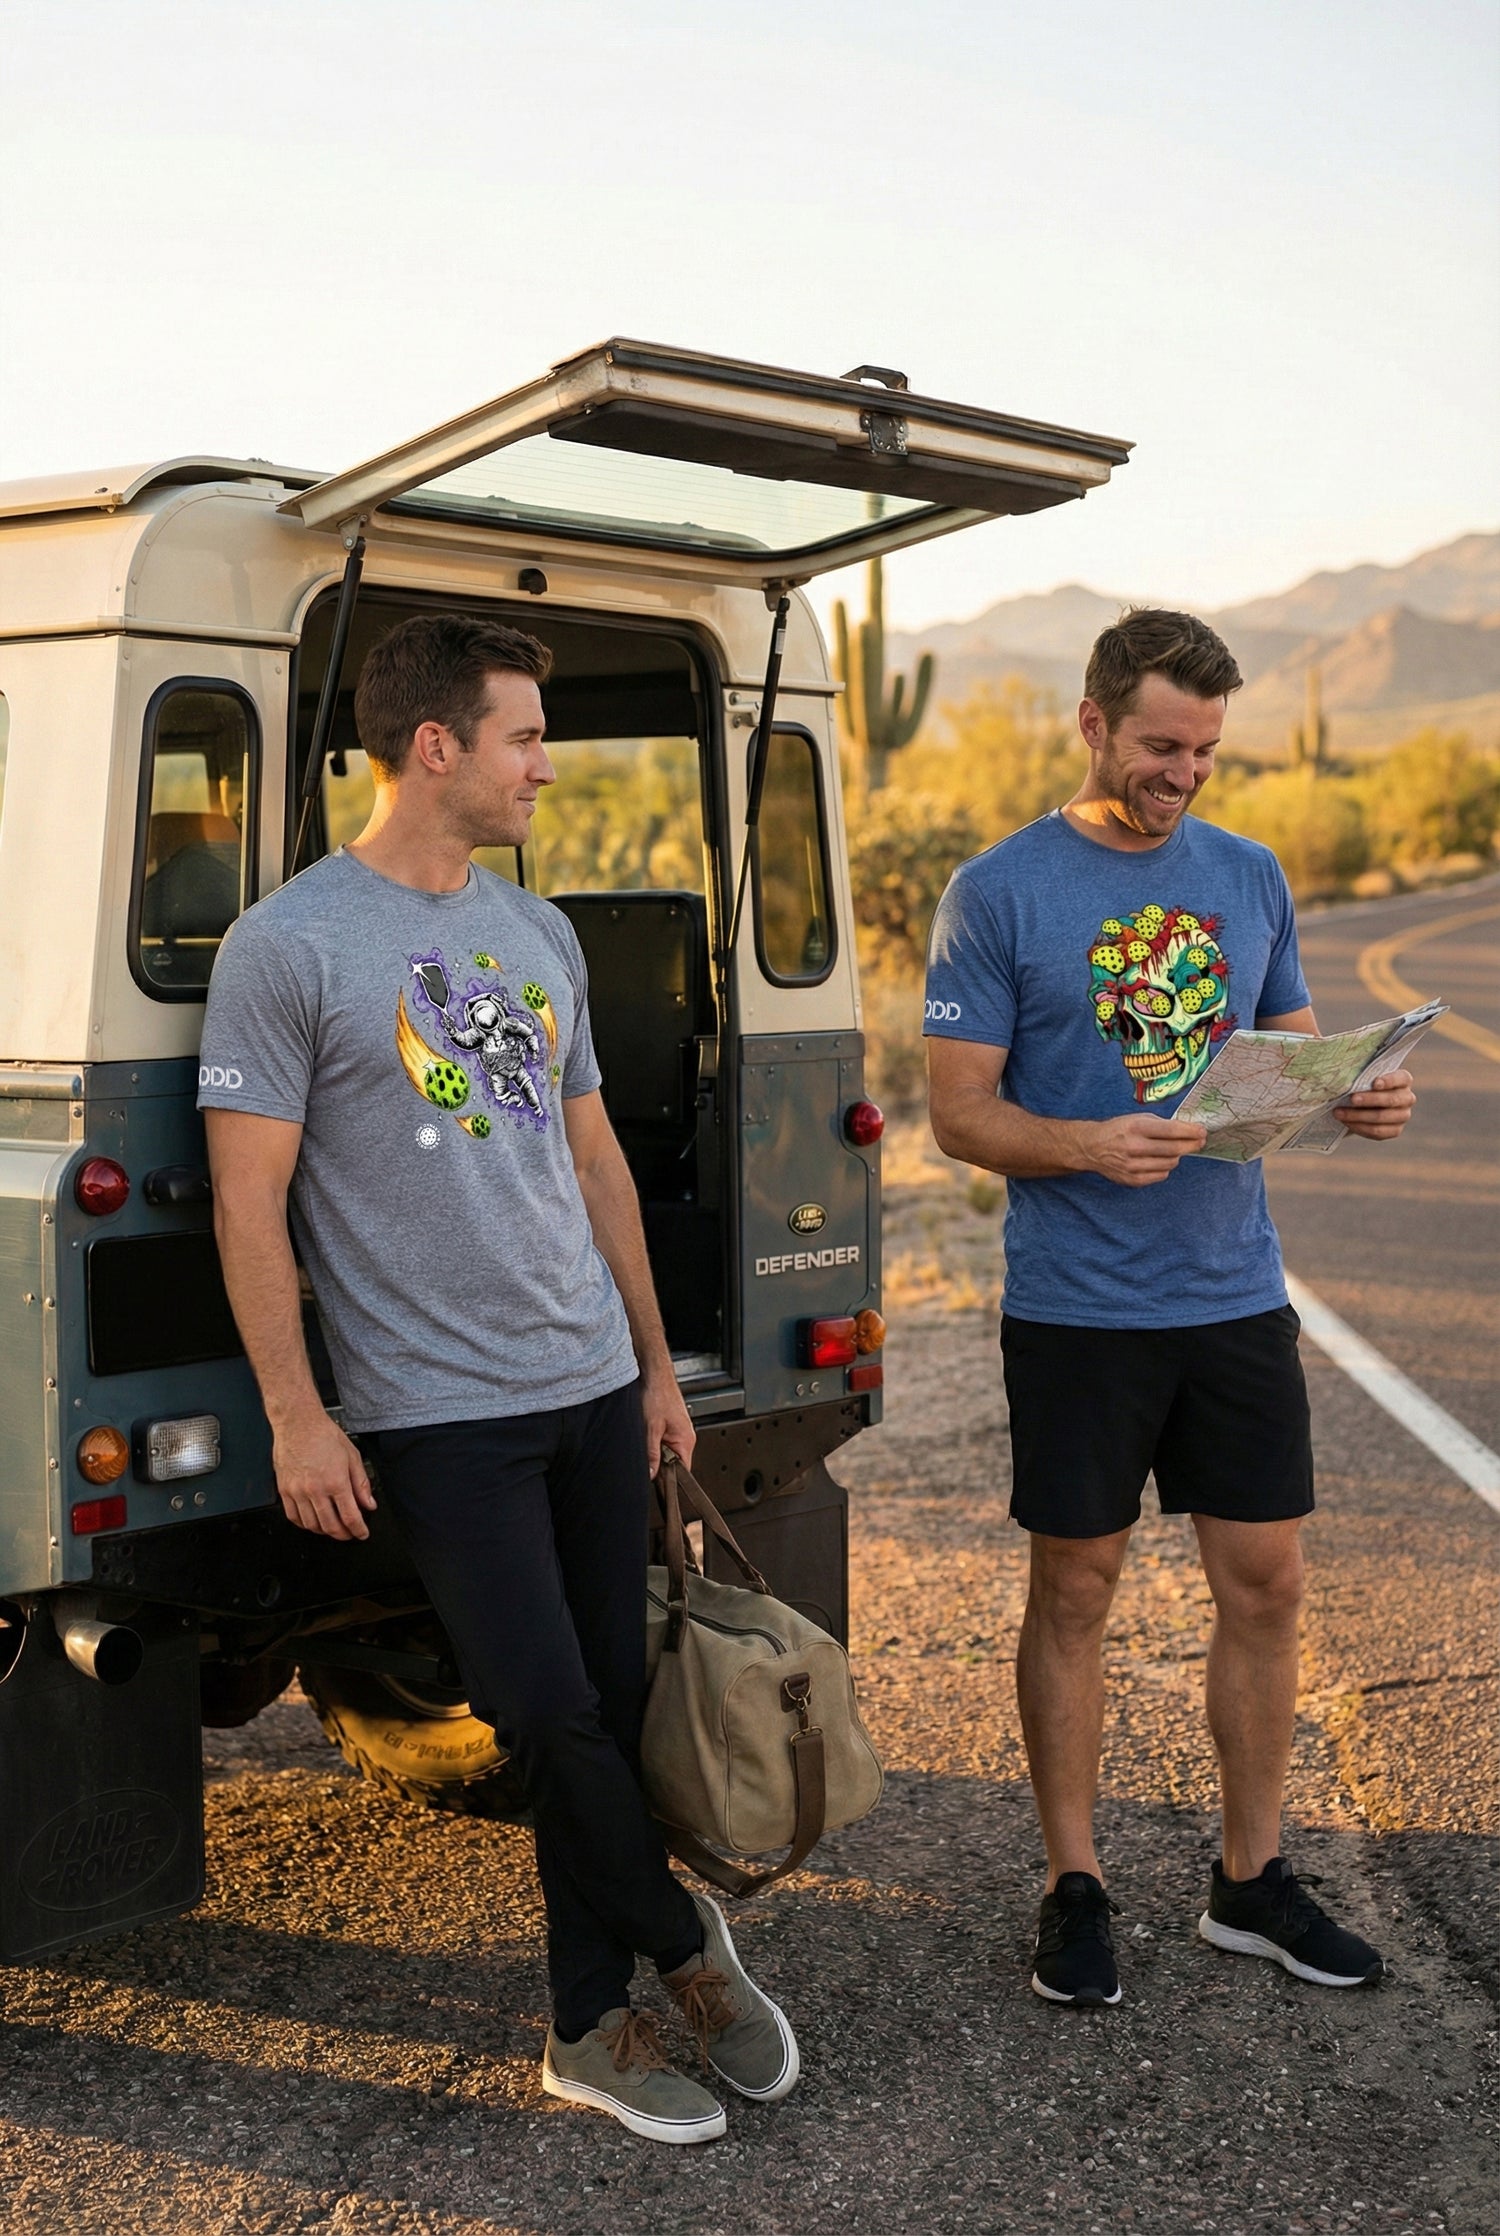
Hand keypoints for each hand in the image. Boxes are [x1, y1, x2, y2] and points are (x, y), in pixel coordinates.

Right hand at [270, 1408, 376, 1539]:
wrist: (298, 1423)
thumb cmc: (324, 1435)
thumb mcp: (352, 1456)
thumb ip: (362, 1484)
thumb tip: (369, 1504)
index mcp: (335, 1481)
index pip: (350, 1517)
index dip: (358, 1530)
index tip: (362, 1534)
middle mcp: (315, 1489)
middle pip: (330, 1526)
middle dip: (343, 1535)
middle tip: (349, 1534)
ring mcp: (297, 1491)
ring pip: (311, 1525)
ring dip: (324, 1532)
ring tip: (332, 1528)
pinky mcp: (284, 1490)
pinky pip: (293, 1517)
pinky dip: (304, 1524)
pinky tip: (312, 1522)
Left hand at [641, 1364, 695, 1475]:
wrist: (654, 1373)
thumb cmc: (657, 1394)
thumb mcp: (650, 1428)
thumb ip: (651, 1453)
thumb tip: (651, 1474)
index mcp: (686, 1440)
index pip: (683, 1472)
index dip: (669, 1480)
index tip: (656, 1484)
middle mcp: (685, 1436)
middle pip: (673, 1463)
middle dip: (659, 1464)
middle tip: (646, 1460)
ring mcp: (678, 1430)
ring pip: (666, 1452)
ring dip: (655, 1451)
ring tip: (646, 1439)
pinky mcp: (670, 1425)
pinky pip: (663, 1441)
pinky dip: (653, 1441)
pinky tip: (646, 1433)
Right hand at [1082, 1112, 1207, 1186]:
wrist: (1093, 1148)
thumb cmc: (1118, 1130)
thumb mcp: (1137, 1119)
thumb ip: (1162, 1125)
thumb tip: (1189, 1130)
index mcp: (1136, 1127)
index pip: (1172, 1130)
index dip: (1191, 1131)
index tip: (1202, 1131)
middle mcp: (1134, 1147)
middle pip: (1174, 1149)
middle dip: (1192, 1145)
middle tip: (1200, 1142)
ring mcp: (1133, 1166)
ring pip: (1170, 1164)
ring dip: (1176, 1156)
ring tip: (1171, 1150)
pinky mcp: (1133, 1180)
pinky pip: (1161, 1175)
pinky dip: (1164, 1168)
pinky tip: (1158, 1160)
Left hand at [1334, 1068, 1415, 1139]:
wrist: (1362, 1104)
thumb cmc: (1363, 1085)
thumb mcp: (1364, 1078)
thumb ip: (1361, 1078)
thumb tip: (1345, 1081)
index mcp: (1403, 1080)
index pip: (1401, 1079)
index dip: (1389, 1081)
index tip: (1374, 1083)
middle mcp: (1407, 1098)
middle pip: (1391, 1100)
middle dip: (1369, 1099)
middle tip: (1352, 1099)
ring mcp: (1403, 1115)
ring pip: (1382, 1117)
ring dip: (1358, 1115)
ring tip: (1339, 1112)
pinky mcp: (1395, 1130)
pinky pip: (1378, 1131)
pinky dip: (1359, 1127)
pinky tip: (1346, 1122)